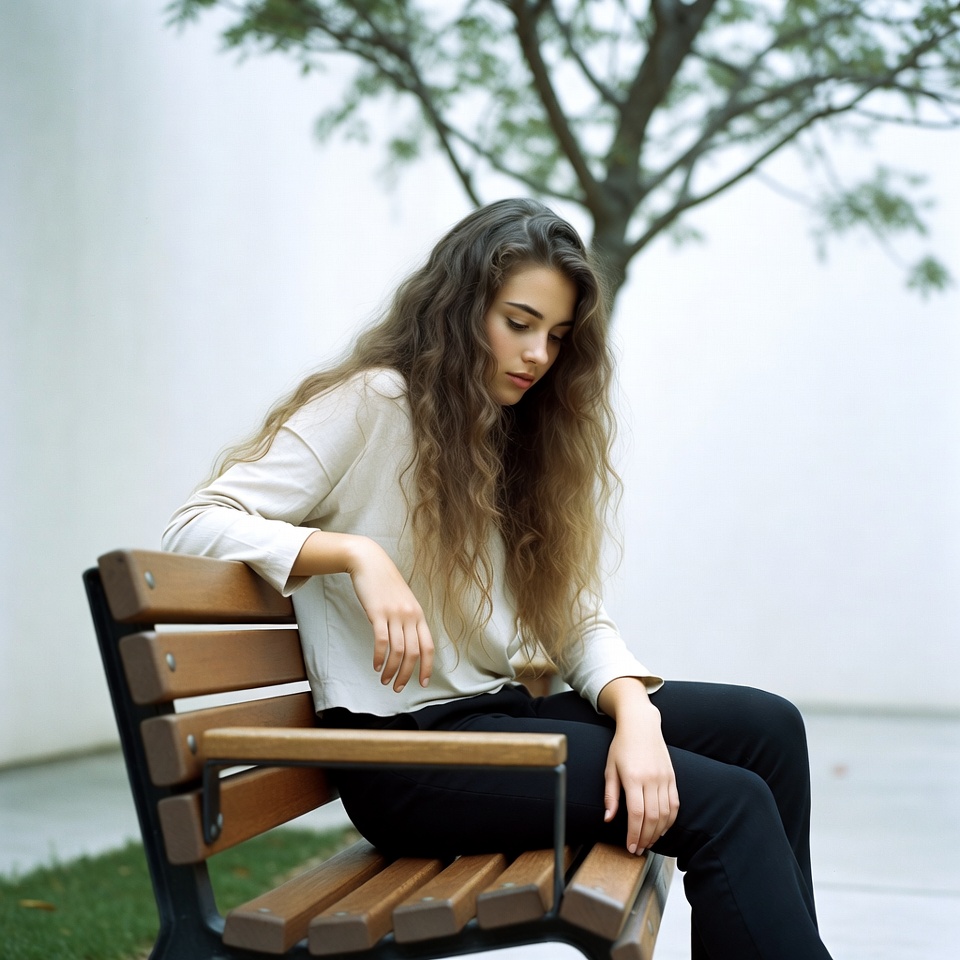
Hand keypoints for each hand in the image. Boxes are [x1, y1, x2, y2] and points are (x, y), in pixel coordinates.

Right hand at [345, 538, 433, 691]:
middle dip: (407, 675)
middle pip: (413, 653)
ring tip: (385, 681)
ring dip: (392, 670)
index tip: (423, 683)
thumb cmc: (385, 583)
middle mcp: (410, 616)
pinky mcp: (378, 612)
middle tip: (398, 689)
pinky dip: (380, 657)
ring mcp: (395, 614)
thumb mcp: (403, 601)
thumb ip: (407, 620)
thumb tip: (407, 643)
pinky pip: (382, 641)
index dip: (427, 667)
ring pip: (398, 650)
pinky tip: (376, 666)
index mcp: (418, 615)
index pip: (428, 647)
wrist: (370, 562)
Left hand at [599, 679, 678, 853]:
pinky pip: (675, 804)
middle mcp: (651, 779)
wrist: (641, 725)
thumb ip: (610, 795)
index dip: (634, 834)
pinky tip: (662, 828)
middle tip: (639, 849)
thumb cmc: (622, 745)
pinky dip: (670, 820)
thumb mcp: (610, 768)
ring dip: (658, 832)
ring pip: (665, 814)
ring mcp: (664, 778)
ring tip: (649, 842)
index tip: (630, 847)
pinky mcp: (672, 777)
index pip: (636, 814)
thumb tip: (608, 819)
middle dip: (645, 838)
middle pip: (652, 817)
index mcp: (633, 777)